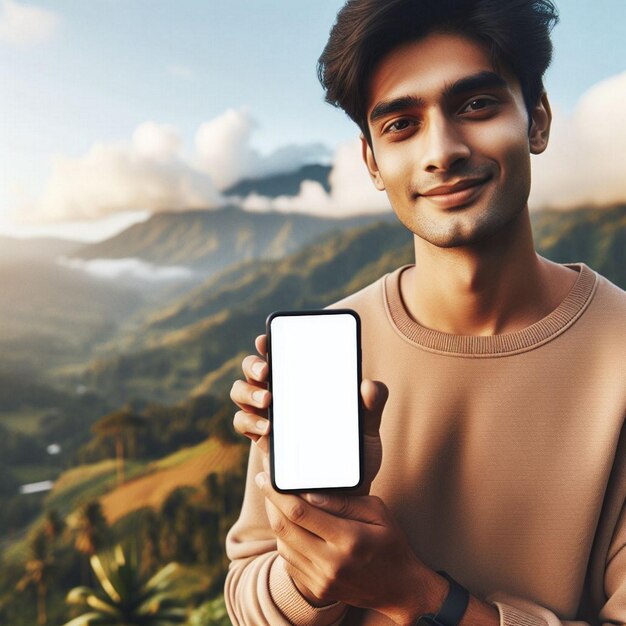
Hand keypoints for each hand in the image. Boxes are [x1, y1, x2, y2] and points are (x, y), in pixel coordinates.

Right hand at [230, 333, 388, 494]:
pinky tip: (267, 428)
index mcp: (304, 383)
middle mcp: (282, 394)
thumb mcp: (367, 429)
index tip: (266, 338)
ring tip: (268, 400)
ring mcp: (268, 416)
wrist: (343, 494)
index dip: (269, 343)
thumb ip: (372, 406)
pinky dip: (249, 422)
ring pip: (241, 392)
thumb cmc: (354, 455)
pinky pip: (243, 423)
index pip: (282, 354)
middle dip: (253, 365)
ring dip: (248, 392)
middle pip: (253, 369)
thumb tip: (369, 385)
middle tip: (267, 372)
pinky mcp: (262, 440)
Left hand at [255, 469, 428, 624]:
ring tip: (279, 502)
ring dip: (276, 521)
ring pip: (282, 545)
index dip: (277, 492)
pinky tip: (292, 527)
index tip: (266, 477)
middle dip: (270, 501)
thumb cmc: (390, 543)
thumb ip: (343, 502)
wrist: (400, 588)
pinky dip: (285, 541)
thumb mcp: (377, 512)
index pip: (300, 512)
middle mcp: (331, 563)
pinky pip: (288, 562)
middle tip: (264, 483)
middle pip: (284, 528)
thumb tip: (309, 492)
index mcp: (348, 539)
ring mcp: (322, 580)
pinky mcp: (317, 590)